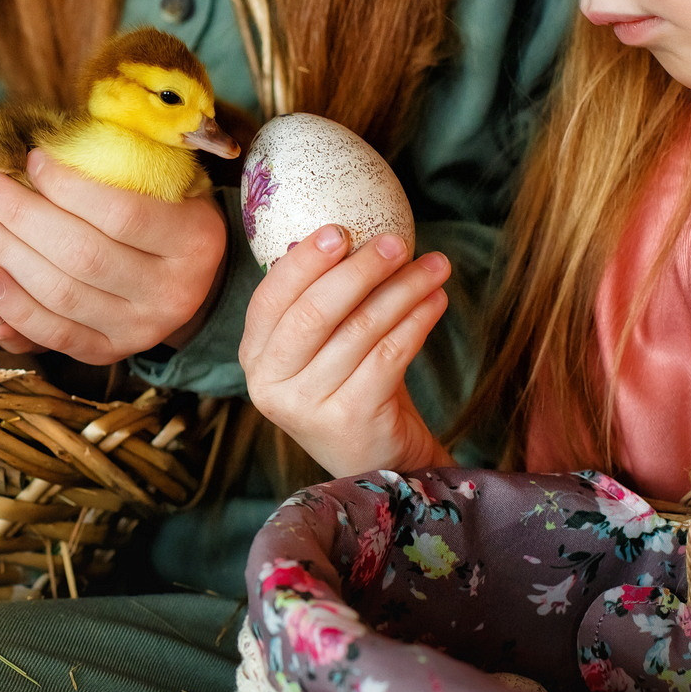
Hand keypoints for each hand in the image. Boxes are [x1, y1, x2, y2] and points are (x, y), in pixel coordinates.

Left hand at [0, 151, 228, 364]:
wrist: (189, 276)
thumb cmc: (164, 209)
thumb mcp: (162, 178)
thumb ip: (113, 160)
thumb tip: (37, 143)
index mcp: (195, 238)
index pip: (123, 213)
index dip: (69, 187)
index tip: (29, 158)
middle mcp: (173, 291)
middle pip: (83, 256)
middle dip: (19, 217)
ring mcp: (141, 329)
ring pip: (62, 296)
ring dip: (4, 255)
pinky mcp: (110, 351)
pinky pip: (55, 334)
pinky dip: (13, 307)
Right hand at [239, 223, 452, 478]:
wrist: (378, 461)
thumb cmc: (350, 387)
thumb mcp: (321, 347)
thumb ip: (321, 301)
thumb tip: (356, 234)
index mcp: (255, 356)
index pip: (271, 298)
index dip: (305, 261)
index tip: (340, 230)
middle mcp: (270, 384)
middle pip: (314, 311)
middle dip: (360, 270)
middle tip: (397, 243)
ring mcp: (306, 406)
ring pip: (359, 330)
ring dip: (402, 290)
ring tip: (433, 267)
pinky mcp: (350, 419)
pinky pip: (388, 356)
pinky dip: (416, 322)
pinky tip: (435, 301)